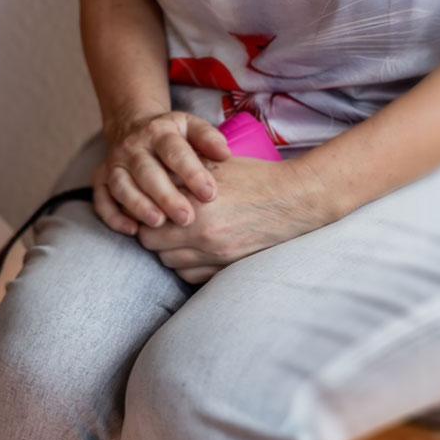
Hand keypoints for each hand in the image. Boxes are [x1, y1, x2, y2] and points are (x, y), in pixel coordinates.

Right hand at [92, 111, 230, 233]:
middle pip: (146, 171)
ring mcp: (113, 163)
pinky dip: (113, 216)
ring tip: (158, 223)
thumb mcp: (191, 127)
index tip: (210, 194)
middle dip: (166, 196)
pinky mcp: (100, 179)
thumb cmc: (171, 135)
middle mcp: (132, 147)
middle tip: (187, 218)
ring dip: (138, 206)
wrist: (132, 127)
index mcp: (158, 132)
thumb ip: (208, 138)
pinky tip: (132, 230)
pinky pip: (101, 199)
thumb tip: (224, 154)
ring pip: (121, 185)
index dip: (191, 172)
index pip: (174, 151)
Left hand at [137, 157, 338, 282]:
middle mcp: (202, 234)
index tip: (150, 207)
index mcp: (195, 206)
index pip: (148, 220)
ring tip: (177, 234)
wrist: (294, 200)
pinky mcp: (227, 267)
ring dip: (168, 250)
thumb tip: (151, 175)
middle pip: (153, 245)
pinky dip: (187, 265)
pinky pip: (191, 276)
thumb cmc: (254, 176)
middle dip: (152, 233)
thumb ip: (180, 170)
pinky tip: (193, 249)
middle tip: (159, 221)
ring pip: (170, 263)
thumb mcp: (214, 163)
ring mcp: (215, 255)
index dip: (145, 213)